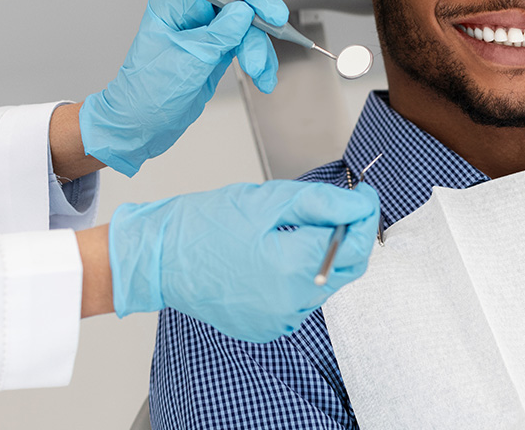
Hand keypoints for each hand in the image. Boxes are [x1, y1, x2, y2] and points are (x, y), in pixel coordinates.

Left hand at [79, 0, 287, 175]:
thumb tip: (244, 11)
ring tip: (260, 74)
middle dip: (257, 30)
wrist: (139, 126)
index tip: (270, 12)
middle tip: (270, 45)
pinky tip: (263, 78)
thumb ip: (218, 34)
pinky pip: (245, 47)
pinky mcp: (216, 51)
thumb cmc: (147, 94)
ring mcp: (205, 32)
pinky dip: (258, 62)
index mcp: (174, 5)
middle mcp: (191, 14)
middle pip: (239, 6)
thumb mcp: (187, 61)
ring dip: (259, 52)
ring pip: (247, 29)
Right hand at [108, 180, 380, 342]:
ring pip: (326, 285)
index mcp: (292, 268)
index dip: (366, 215)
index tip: (365, 195)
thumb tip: (361, 205)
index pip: (355, 243)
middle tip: (340, 208)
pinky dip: (302, 278)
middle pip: (348, 269)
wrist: (157, 259)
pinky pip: (302, 302)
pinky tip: (278, 257)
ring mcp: (278, 321)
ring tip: (297, 231)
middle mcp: (290, 303)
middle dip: (351, 236)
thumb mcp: (268, 200)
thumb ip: (322, 204)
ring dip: (325, 257)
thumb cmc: (204, 224)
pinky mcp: (266, 329)